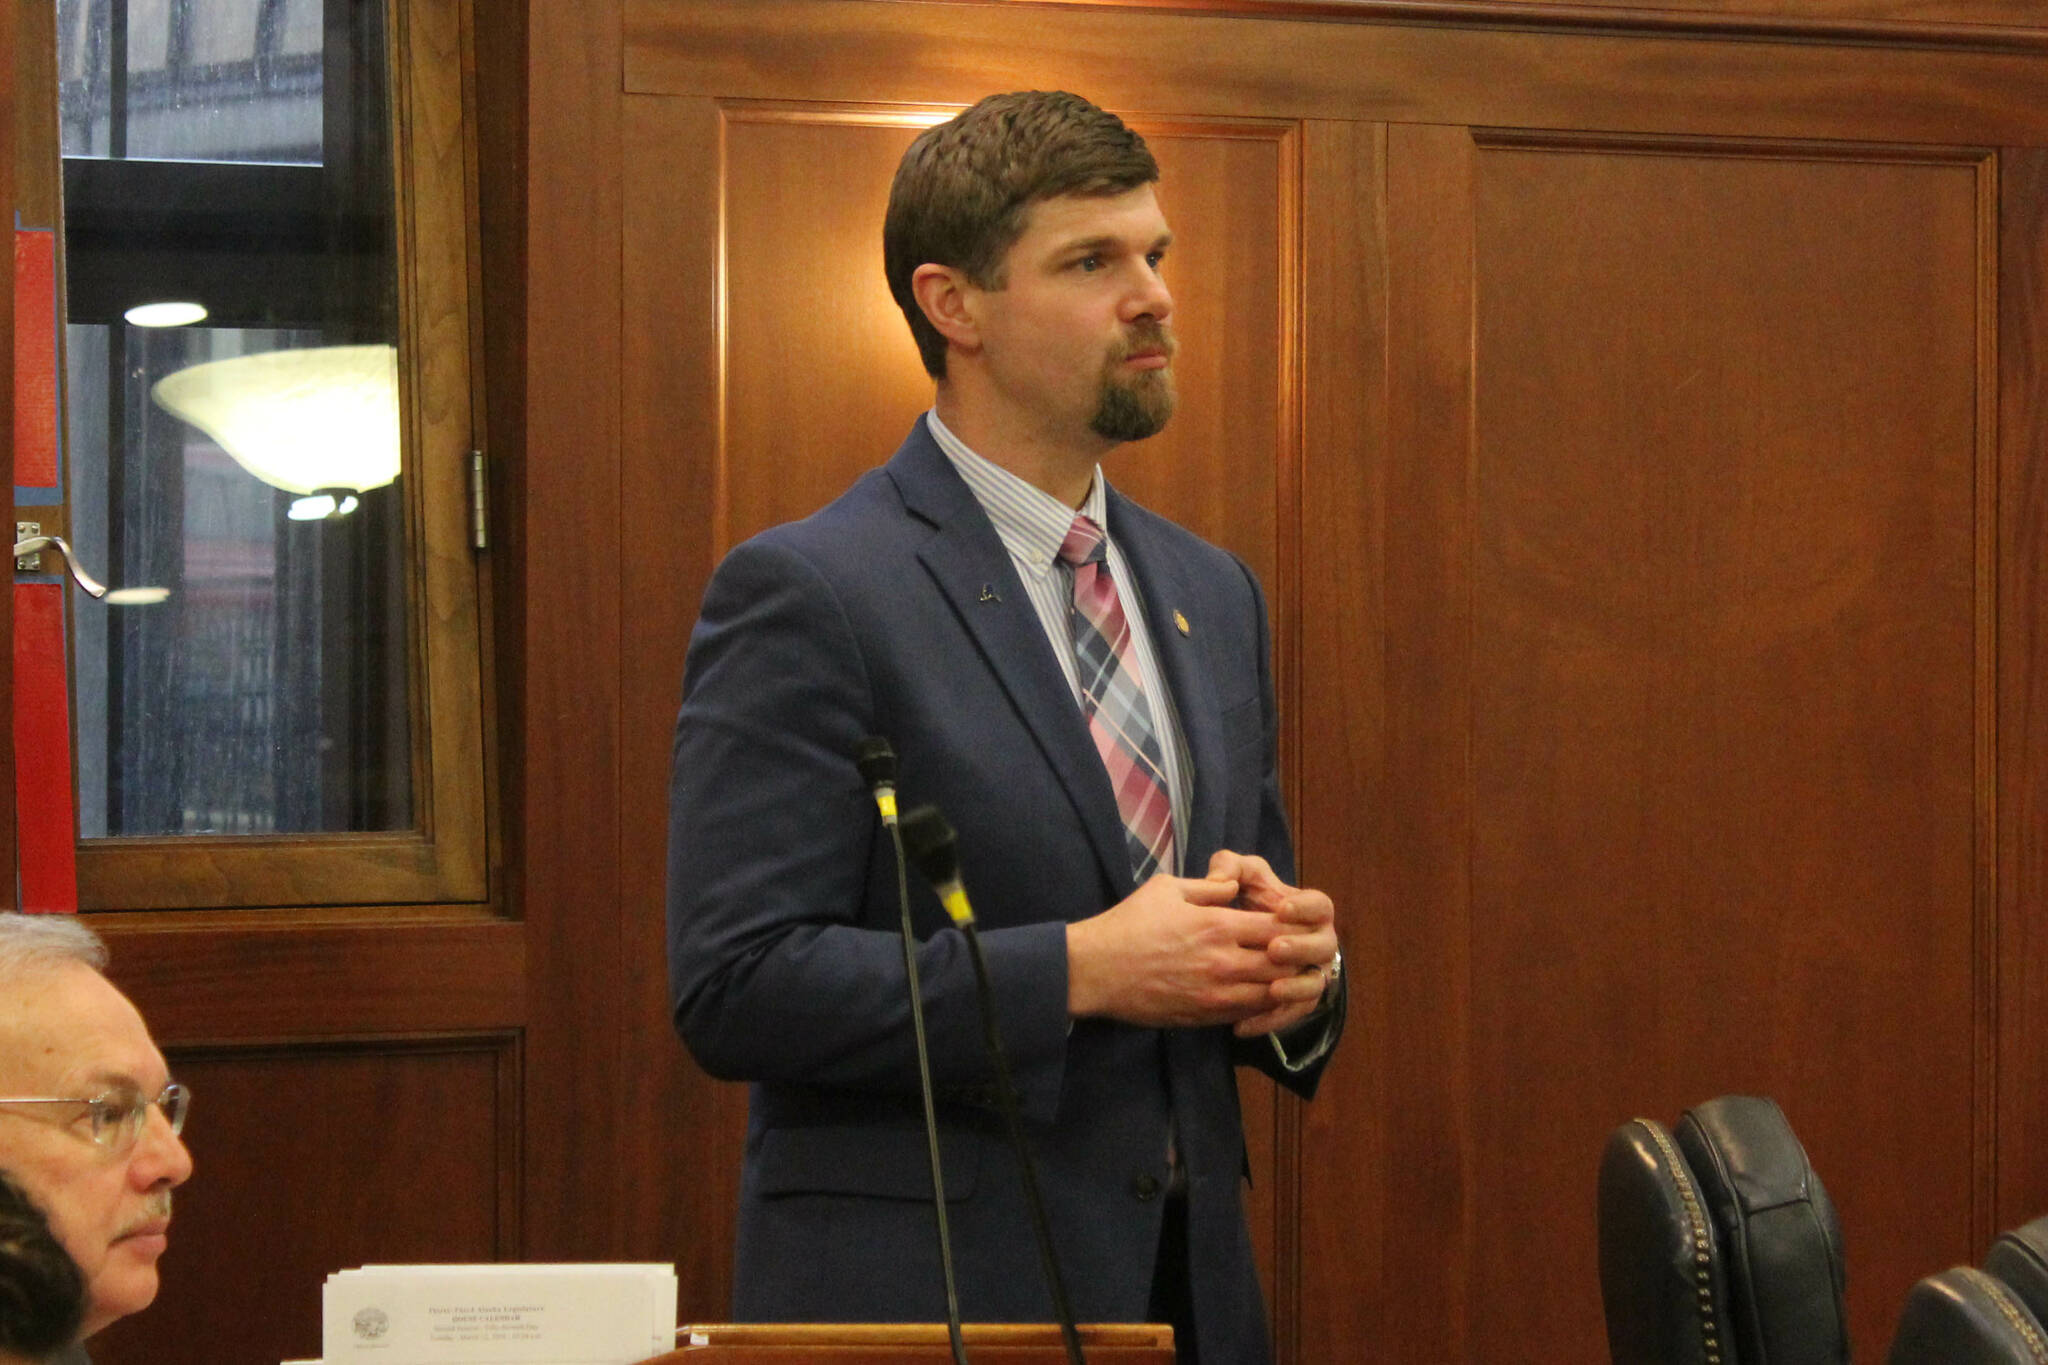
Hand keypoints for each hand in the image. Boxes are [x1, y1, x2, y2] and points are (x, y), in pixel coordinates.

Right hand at [1066, 873, 1298, 1026]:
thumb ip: (1209, 887)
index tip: (1297, 923)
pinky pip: (1248, 1014)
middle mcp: (1225, 962)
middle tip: (1300, 952)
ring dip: (1283, 985)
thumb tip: (1235, 886)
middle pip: (1284, 964)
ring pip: (1271, 994)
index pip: (1279, 927)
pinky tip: (1261, 995)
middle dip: (1296, 958)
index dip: (1295, 926)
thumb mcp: (1167, 888)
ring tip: (1287, 975)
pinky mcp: (1205, 1017)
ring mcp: (1216, 994)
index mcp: (1218, 925)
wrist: (1095, 971)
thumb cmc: (1129, 923)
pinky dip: (1262, 1006)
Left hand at [1205, 850, 1338, 1037]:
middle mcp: (1318, 943)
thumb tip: (1220, 881)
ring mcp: (1310, 974)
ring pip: (1313, 985)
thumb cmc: (1241, 902)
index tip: (1282, 909)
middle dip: (1301, 948)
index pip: (1320, 906)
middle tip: (1275, 949)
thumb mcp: (1234, 877)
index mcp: (1310, 910)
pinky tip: (1243, 1025)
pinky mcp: (1295, 1002)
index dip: (1305, 908)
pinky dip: (1270, 1020)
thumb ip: (1228, 868)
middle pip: (1323, 947)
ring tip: (1273, 990)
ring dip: (1296, 988)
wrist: (1231, 941)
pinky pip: (1291, 1014)